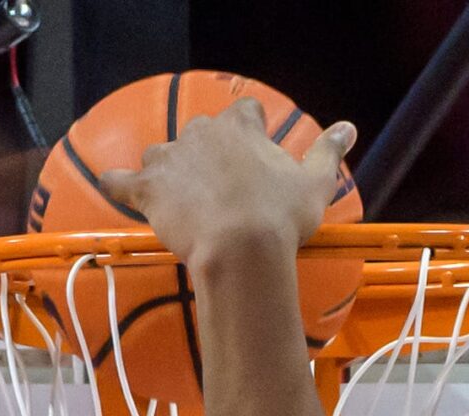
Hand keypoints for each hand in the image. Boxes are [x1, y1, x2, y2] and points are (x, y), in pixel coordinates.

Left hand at [102, 99, 355, 271]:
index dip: (251, 127)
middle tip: (222, 185)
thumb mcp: (315, 184)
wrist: (242, 250)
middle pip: (200, 132)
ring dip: (168, 169)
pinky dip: (119, 185)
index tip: (256, 146)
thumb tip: (349, 128)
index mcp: (239, 128)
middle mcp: (200, 133)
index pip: (245, 112)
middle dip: (207, 153)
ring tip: (179, 194)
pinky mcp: (147, 189)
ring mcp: (170, 160)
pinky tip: (119, 189)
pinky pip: (120, 181)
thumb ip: (328, 151)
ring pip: (161, 155)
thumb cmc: (280, 217)